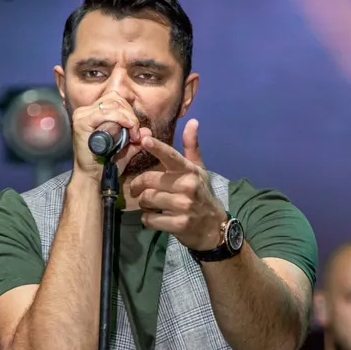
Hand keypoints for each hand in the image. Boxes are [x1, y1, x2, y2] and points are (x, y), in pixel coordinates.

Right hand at [69, 91, 152, 179]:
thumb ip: (135, 140)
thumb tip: (147, 131)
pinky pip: (106, 113)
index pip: (116, 100)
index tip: (136, 131)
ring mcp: (82, 115)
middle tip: (136, 134)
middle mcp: (85, 111)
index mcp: (92, 113)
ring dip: (129, 118)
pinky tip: (128, 130)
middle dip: (131, 115)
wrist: (93, 177)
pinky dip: (121, 119)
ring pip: (113, 104)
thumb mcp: (124, 149)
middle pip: (116, 99)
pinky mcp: (82, 122)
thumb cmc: (106, 164)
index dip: (130, 112)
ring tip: (133, 136)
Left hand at [129, 119, 226, 251]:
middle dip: (138, 185)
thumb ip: (191, 147)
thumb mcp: (199, 170)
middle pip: (149, 180)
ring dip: (144, 203)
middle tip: (137, 189)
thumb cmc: (202, 195)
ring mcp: (184, 206)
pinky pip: (150, 219)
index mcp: (190, 171)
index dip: (157, 148)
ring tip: (151, 205)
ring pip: (147, 199)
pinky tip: (155, 218)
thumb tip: (192, 121)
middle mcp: (188, 186)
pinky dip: (148, 219)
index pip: (172, 156)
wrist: (213, 227)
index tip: (145, 139)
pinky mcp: (179, 224)